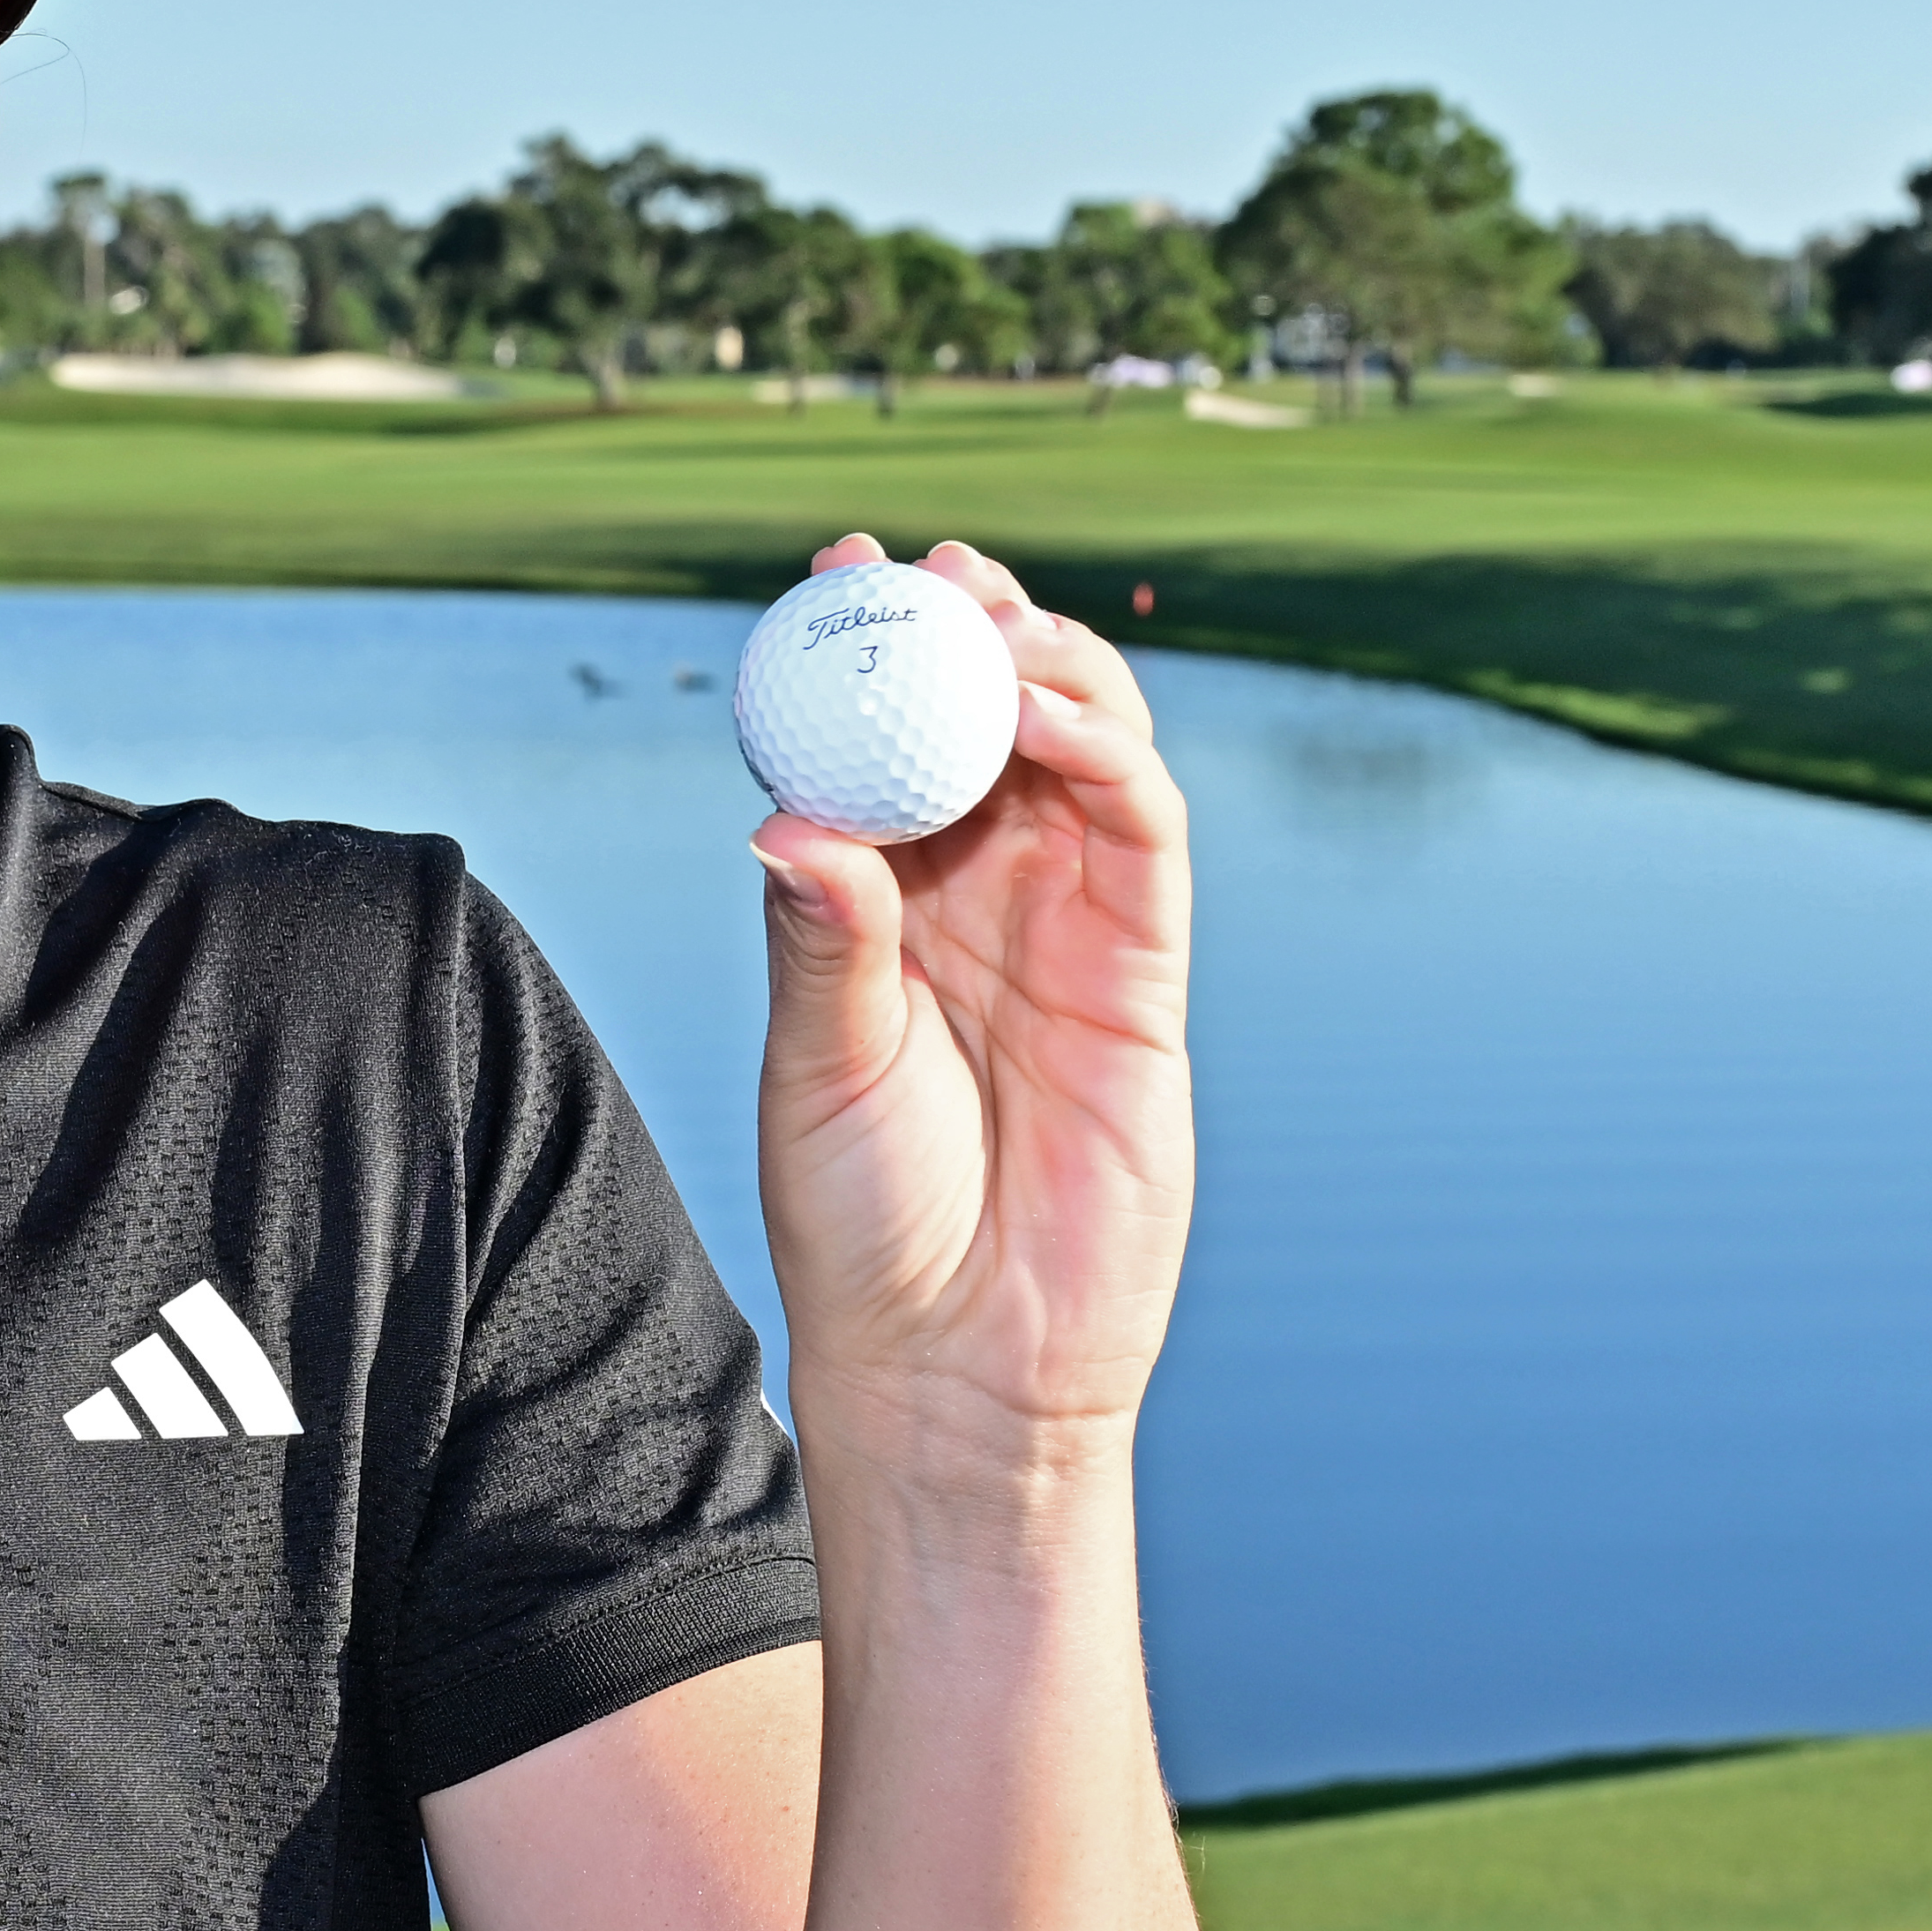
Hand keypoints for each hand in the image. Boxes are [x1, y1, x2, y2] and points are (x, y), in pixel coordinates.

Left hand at [747, 537, 1194, 1542]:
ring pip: (1084, 752)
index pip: (881, 743)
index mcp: (882, 908)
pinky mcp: (1147, 975)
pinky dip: (1113, 758)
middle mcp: (980, 902)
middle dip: (971, 629)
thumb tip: (784, 822)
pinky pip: (1146, 838)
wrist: (960, 1365)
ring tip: (993, 625)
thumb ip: (824, 944)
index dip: (868, 649)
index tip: (838, 565)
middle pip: (993, 721)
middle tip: (933, 574)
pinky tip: (1053, 718)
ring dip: (1048, 671)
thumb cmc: (867, 1230)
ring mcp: (1071, 929)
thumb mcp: (822, 1071)